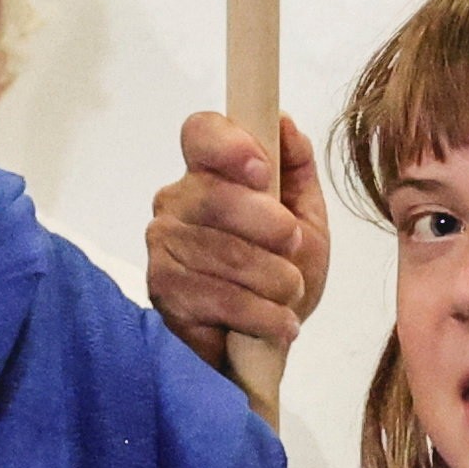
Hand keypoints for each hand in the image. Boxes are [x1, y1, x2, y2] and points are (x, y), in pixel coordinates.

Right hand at [147, 112, 330, 370]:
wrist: (266, 345)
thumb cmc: (280, 276)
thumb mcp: (306, 221)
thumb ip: (297, 170)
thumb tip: (284, 123)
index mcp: (209, 173)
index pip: (201, 133)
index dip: (230, 144)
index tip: (263, 170)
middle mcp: (176, 202)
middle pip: (215, 195)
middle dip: (270, 226)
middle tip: (294, 248)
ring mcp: (164, 246)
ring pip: (225, 252)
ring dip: (276, 279)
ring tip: (290, 293)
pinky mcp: (163, 292)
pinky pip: (220, 296)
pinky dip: (264, 314)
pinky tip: (280, 321)